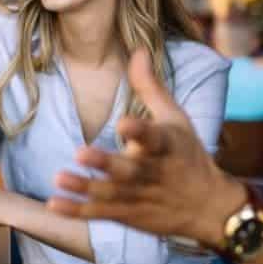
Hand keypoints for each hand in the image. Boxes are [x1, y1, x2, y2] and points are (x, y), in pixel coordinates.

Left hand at [47, 50, 243, 248]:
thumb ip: (150, 86)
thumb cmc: (187, 155)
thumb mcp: (175, 118)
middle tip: (80, 152)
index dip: (139, 131)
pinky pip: (100, 214)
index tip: (124, 123)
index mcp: (165, 146)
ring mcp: (139, 196)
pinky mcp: (127, 214)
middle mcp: (152, 173)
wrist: (208, 208)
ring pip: (110, 194)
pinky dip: (77, 212)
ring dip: (84, 187)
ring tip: (59, 178)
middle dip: (106, 163)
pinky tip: (54, 204)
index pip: (153, 138)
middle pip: (129, 170)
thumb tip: (137, 49)